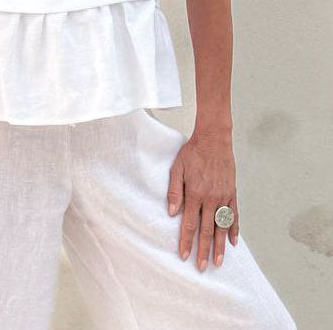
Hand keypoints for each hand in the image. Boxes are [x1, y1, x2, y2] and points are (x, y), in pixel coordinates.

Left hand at [166, 129, 238, 270]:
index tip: (184, 256)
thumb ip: (174, 191)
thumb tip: (172, 213)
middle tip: (202, 267)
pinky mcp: (232, 192)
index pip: (189, 224)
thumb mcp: (177, 168)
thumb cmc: (192, 152)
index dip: (186, 241)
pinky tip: (233, 242)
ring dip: (220, 246)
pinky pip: (234, 215)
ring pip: (221, 226)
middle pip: (206, 230)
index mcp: (194, 193)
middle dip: (204, 250)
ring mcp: (223, 196)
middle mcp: (210, 198)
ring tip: (218, 262)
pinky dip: (234, 229)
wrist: (213, 139)